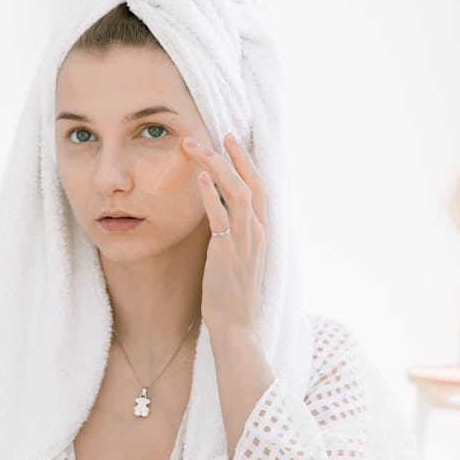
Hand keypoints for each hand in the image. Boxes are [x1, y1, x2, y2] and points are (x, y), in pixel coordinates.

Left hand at [182, 132, 268, 333]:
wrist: (237, 326)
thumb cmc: (233, 295)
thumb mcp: (238, 258)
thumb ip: (233, 233)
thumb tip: (217, 213)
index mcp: (262, 232)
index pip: (258, 187)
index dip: (246, 162)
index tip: (231, 142)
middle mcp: (258, 232)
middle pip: (252, 182)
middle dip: (235, 155)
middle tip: (219, 133)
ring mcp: (245, 241)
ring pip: (237, 192)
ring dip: (217, 166)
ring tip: (197, 147)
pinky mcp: (227, 252)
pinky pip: (220, 217)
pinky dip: (210, 195)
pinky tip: (198, 178)